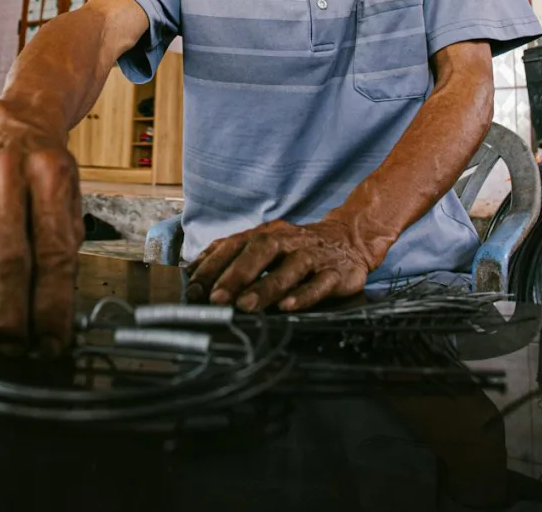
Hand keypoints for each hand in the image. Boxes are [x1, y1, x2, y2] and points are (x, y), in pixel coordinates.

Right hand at [0, 100, 82, 351]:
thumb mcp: (71, 208)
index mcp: (50, 175)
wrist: (17, 131)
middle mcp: (5, 173)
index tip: (51, 341)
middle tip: (15, 345)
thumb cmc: (47, 178)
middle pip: (4, 257)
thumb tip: (52, 321)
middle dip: (10, 315)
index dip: (52, 306)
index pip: (53, 253)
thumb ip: (62, 259)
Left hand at [184, 218, 371, 311]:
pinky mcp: (335, 273)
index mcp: (266, 234)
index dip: (212, 265)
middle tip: (216, 298)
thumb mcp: (265, 246)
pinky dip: (303, 295)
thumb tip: (192, 274)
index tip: (193, 288)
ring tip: (245, 305)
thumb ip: (232, 257)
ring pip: (289, 268)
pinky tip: (287, 307)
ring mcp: (312, 256)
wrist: (349, 239)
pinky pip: (319, 284)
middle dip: (236, 274)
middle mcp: (287, 241)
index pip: (234, 245)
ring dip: (266, 287)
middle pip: (260, 251)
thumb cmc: (296, 248)